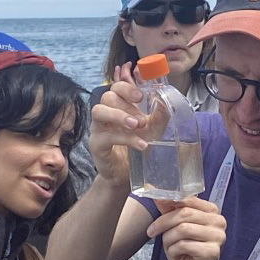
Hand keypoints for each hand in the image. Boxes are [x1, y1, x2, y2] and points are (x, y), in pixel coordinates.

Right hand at [88, 63, 154, 186]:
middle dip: (127, 104)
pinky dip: (125, 138)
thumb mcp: (154, 127)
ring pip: (99, 111)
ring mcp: (97, 128)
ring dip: (120, 115)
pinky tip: (141, 144)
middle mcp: (105, 113)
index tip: (141, 95)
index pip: (116, 87)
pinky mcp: (95, 144)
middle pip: (107, 96)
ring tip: (137, 125)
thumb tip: (164, 97)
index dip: (127, 87)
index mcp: (118, 105)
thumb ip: (159, 112)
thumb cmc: (138, 144)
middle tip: (143, 119)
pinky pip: (105, 137)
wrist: (127, 172)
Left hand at [147, 196, 226, 259]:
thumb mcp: (174, 227)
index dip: (170, 201)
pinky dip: (173, 250)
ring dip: (168, 239)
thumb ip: (170, 210)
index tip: (155, 203)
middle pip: (184, 213)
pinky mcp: (213, 252)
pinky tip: (176, 256)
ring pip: (182, 229)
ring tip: (169, 247)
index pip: (189, 200)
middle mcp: (219, 221)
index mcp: (212, 211)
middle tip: (151, 231)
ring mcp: (218, 236)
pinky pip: (184, 245)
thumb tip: (158, 195)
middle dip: (163, 222)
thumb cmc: (185, 251)